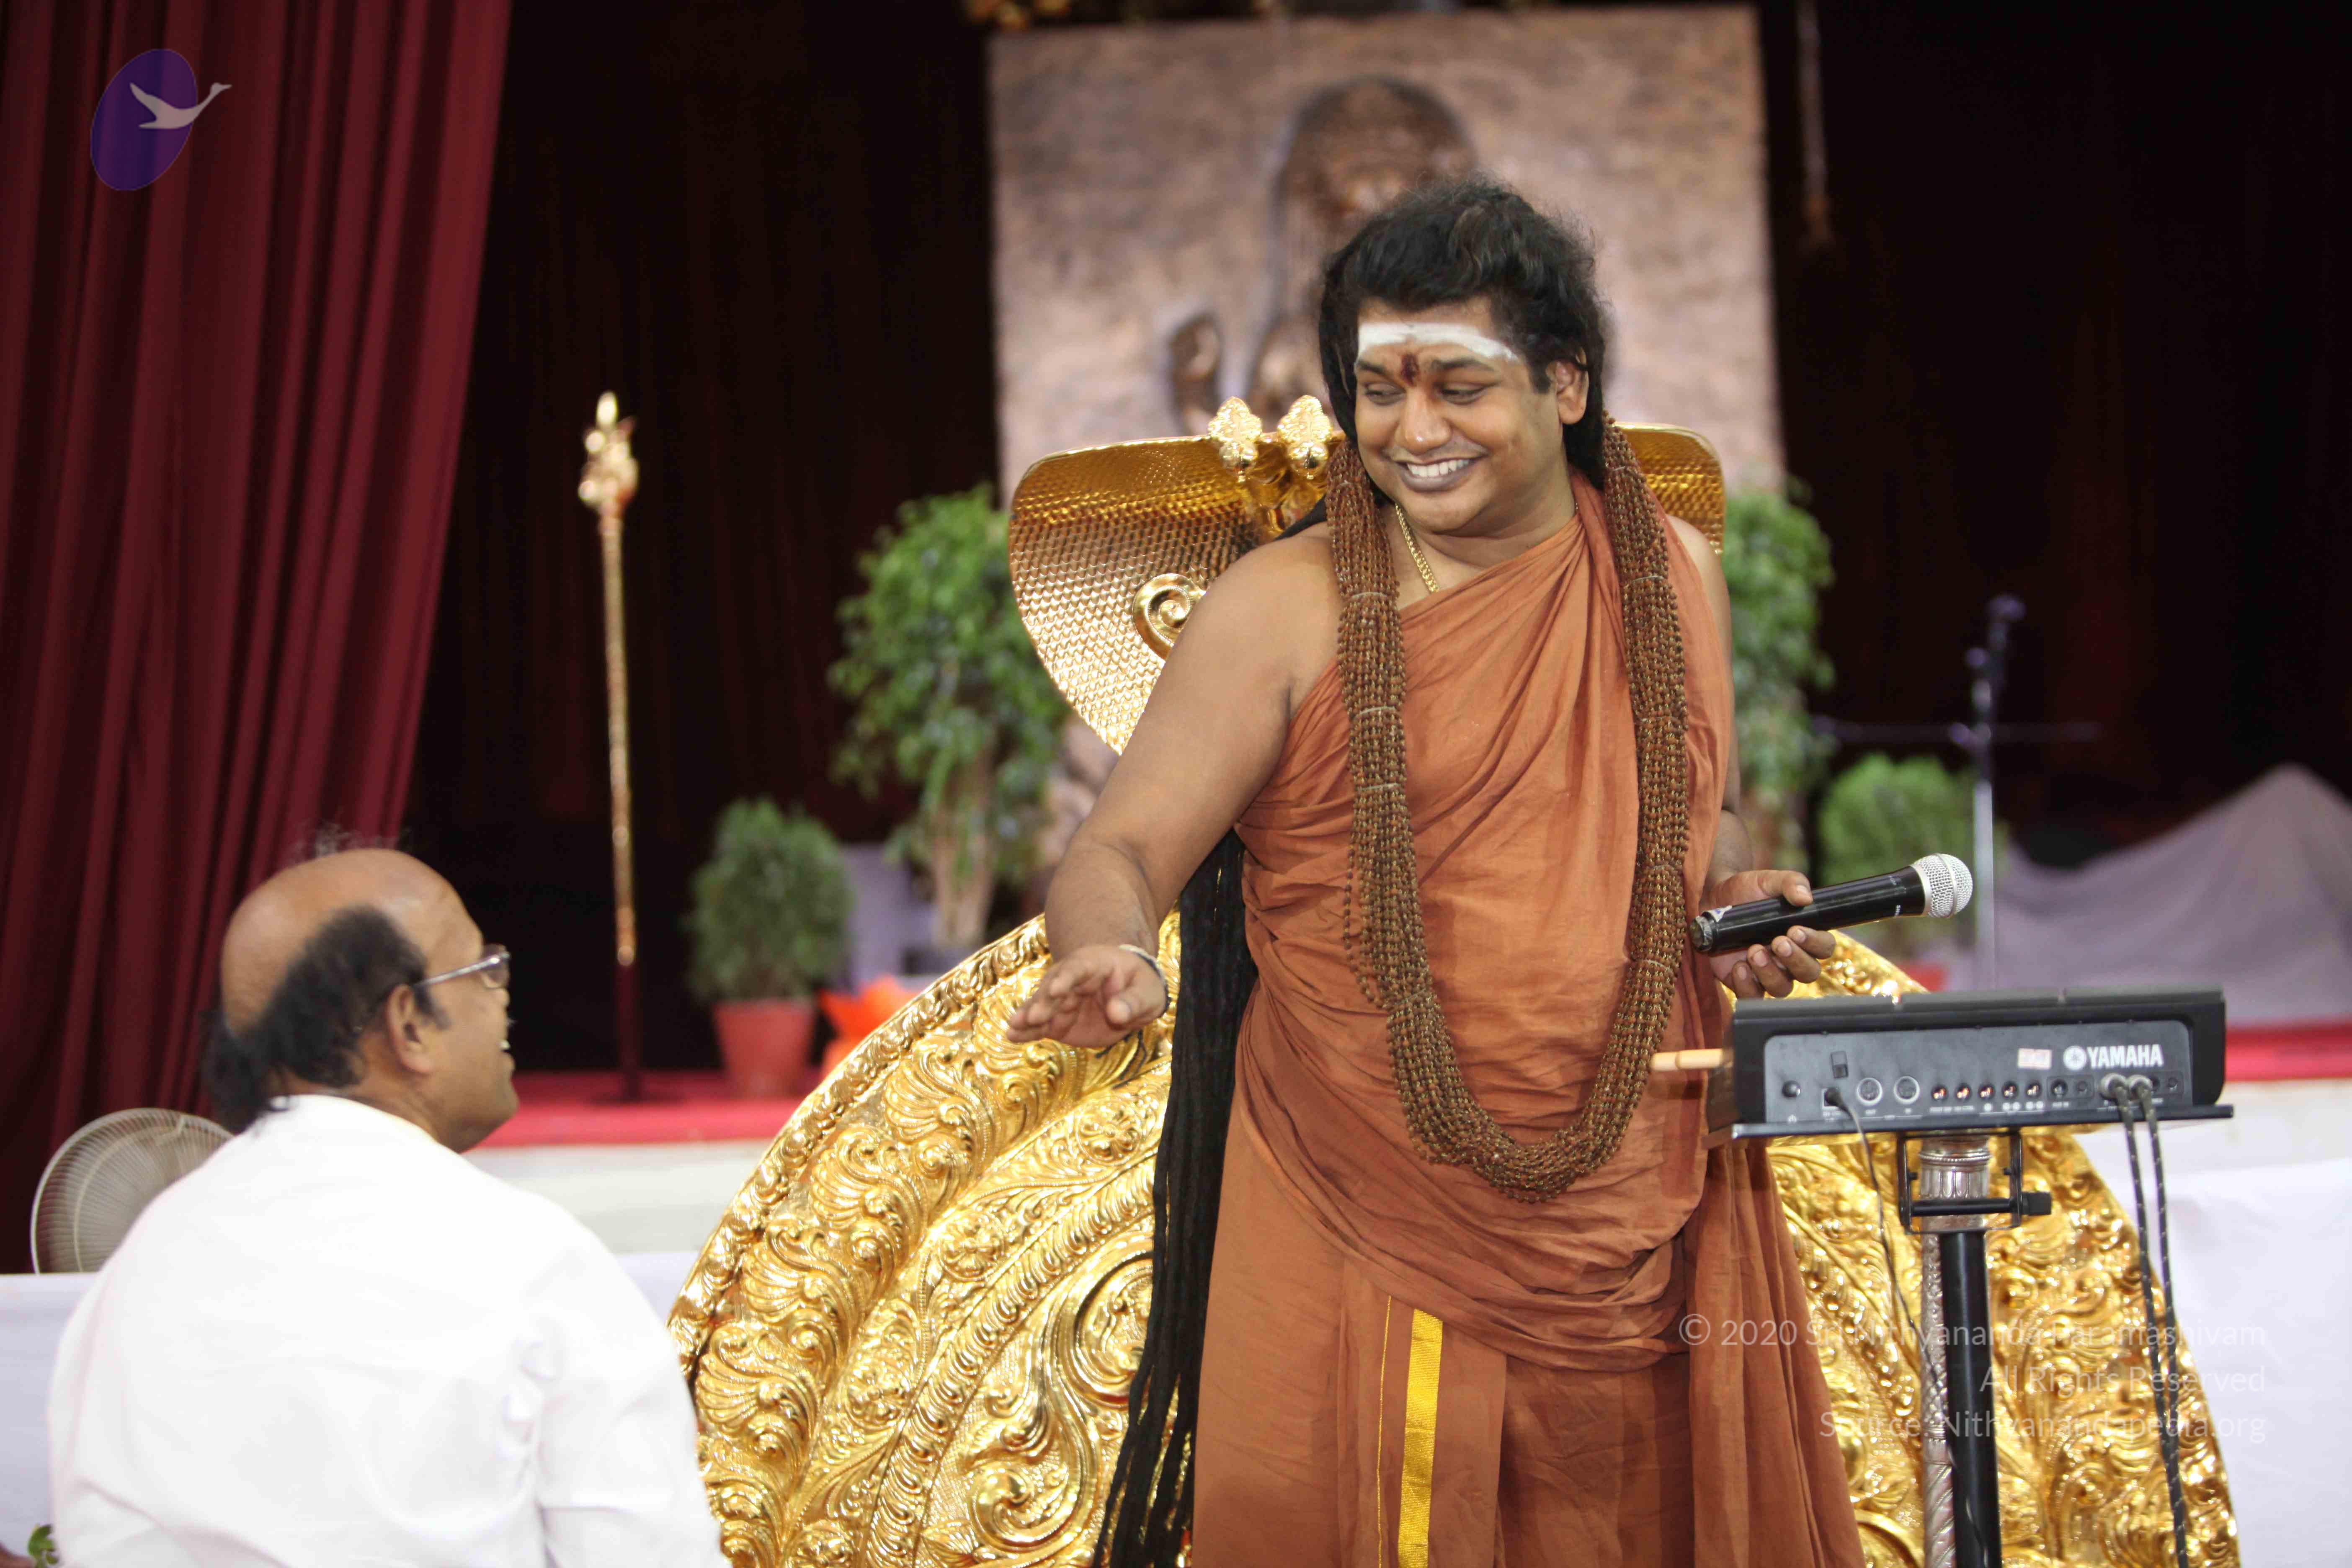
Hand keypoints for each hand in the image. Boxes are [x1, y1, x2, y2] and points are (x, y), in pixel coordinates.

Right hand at [1005, 944, 1168, 1048]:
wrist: (1131, 994)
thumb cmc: (1140, 987)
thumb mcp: (1148, 992)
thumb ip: (1133, 1001)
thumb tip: (1117, 1013)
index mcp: (1094, 964)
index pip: (1078, 968)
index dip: (1066, 978)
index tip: (1056, 989)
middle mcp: (1072, 979)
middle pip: (1054, 989)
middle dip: (1043, 1002)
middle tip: (1032, 1016)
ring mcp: (1062, 1000)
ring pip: (1042, 1006)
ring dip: (1028, 1017)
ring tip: (1013, 1028)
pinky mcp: (1058, 1020)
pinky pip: (1040, 1025)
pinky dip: (1027, 1031)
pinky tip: (1012, 1036)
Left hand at [1703, 868, 1834, 999]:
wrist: (1716, 896)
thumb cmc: (1749, 890)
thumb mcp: (1769, 880)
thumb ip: (1791, 883)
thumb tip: (1805, 897)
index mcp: (1803, 936)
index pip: (1824, 948)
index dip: (1815, 943)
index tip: (1795, 929)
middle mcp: (1790, 959)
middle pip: (1809, 973)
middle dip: (1795, 960)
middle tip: (1777, 941)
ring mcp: (1768, 972)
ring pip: (1781, 988)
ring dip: (1770, 973)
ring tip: (1754, 951)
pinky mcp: (1744, 981)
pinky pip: (1752, 996)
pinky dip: (1747, 986)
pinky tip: (1739, 967)